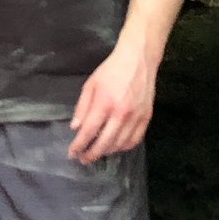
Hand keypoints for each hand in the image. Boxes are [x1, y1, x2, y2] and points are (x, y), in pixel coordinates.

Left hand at [68, 41, 155, 163]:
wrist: (138, 60)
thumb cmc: (111, 70)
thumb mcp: (90, 85)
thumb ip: (82, 108)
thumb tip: (76, 128)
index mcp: (104, 104)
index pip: (89, 131)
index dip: (79, 145)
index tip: (72, 153)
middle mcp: (121, 114)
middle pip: (105, 143)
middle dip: (92, 154)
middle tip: (83, 159)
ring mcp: (136, 117)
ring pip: (120, 144)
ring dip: (107, 152)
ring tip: (98, 153)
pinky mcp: (146, 118)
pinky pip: (135, 140)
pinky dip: (124, 147)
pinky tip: (115, 147)